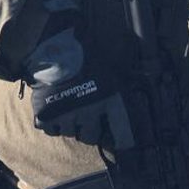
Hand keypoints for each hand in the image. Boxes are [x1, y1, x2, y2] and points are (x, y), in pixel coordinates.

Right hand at [23, 5, 114, 145]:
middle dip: (90, 130)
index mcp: (110, 101)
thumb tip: (142, 81)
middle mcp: (90, 113)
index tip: (121, 143)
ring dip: (71, 124)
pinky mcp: (46, 115)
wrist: (55, 45)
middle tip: (88, 119)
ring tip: (70, 109)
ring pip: (71, 133)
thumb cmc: (88, 51)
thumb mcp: (114, 63)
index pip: (123, 132)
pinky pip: (51, 130)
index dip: (123, 140)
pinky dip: (53, 123)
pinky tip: (55, 109)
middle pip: (91, 137)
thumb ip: (124, 79)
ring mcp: (67, 115)